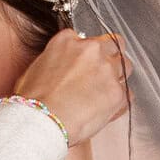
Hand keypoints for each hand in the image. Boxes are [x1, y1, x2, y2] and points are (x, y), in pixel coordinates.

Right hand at [13, 29, 128, 145]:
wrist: (42, 121)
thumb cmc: (33, 101)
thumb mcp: (37, 68)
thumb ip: (57, 61)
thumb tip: (64, 69)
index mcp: (68, 41)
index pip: (87, 38)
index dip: (88, 53)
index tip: (85, 63)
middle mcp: (91, 50)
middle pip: (114, 45)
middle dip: (110, 57)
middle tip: (102, 73)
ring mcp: (106, 70)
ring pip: (125, 66)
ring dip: (118, 77)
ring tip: (103, 93)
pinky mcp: (117, 92)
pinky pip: (127, 94)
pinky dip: (118, 101)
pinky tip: (104, 110)